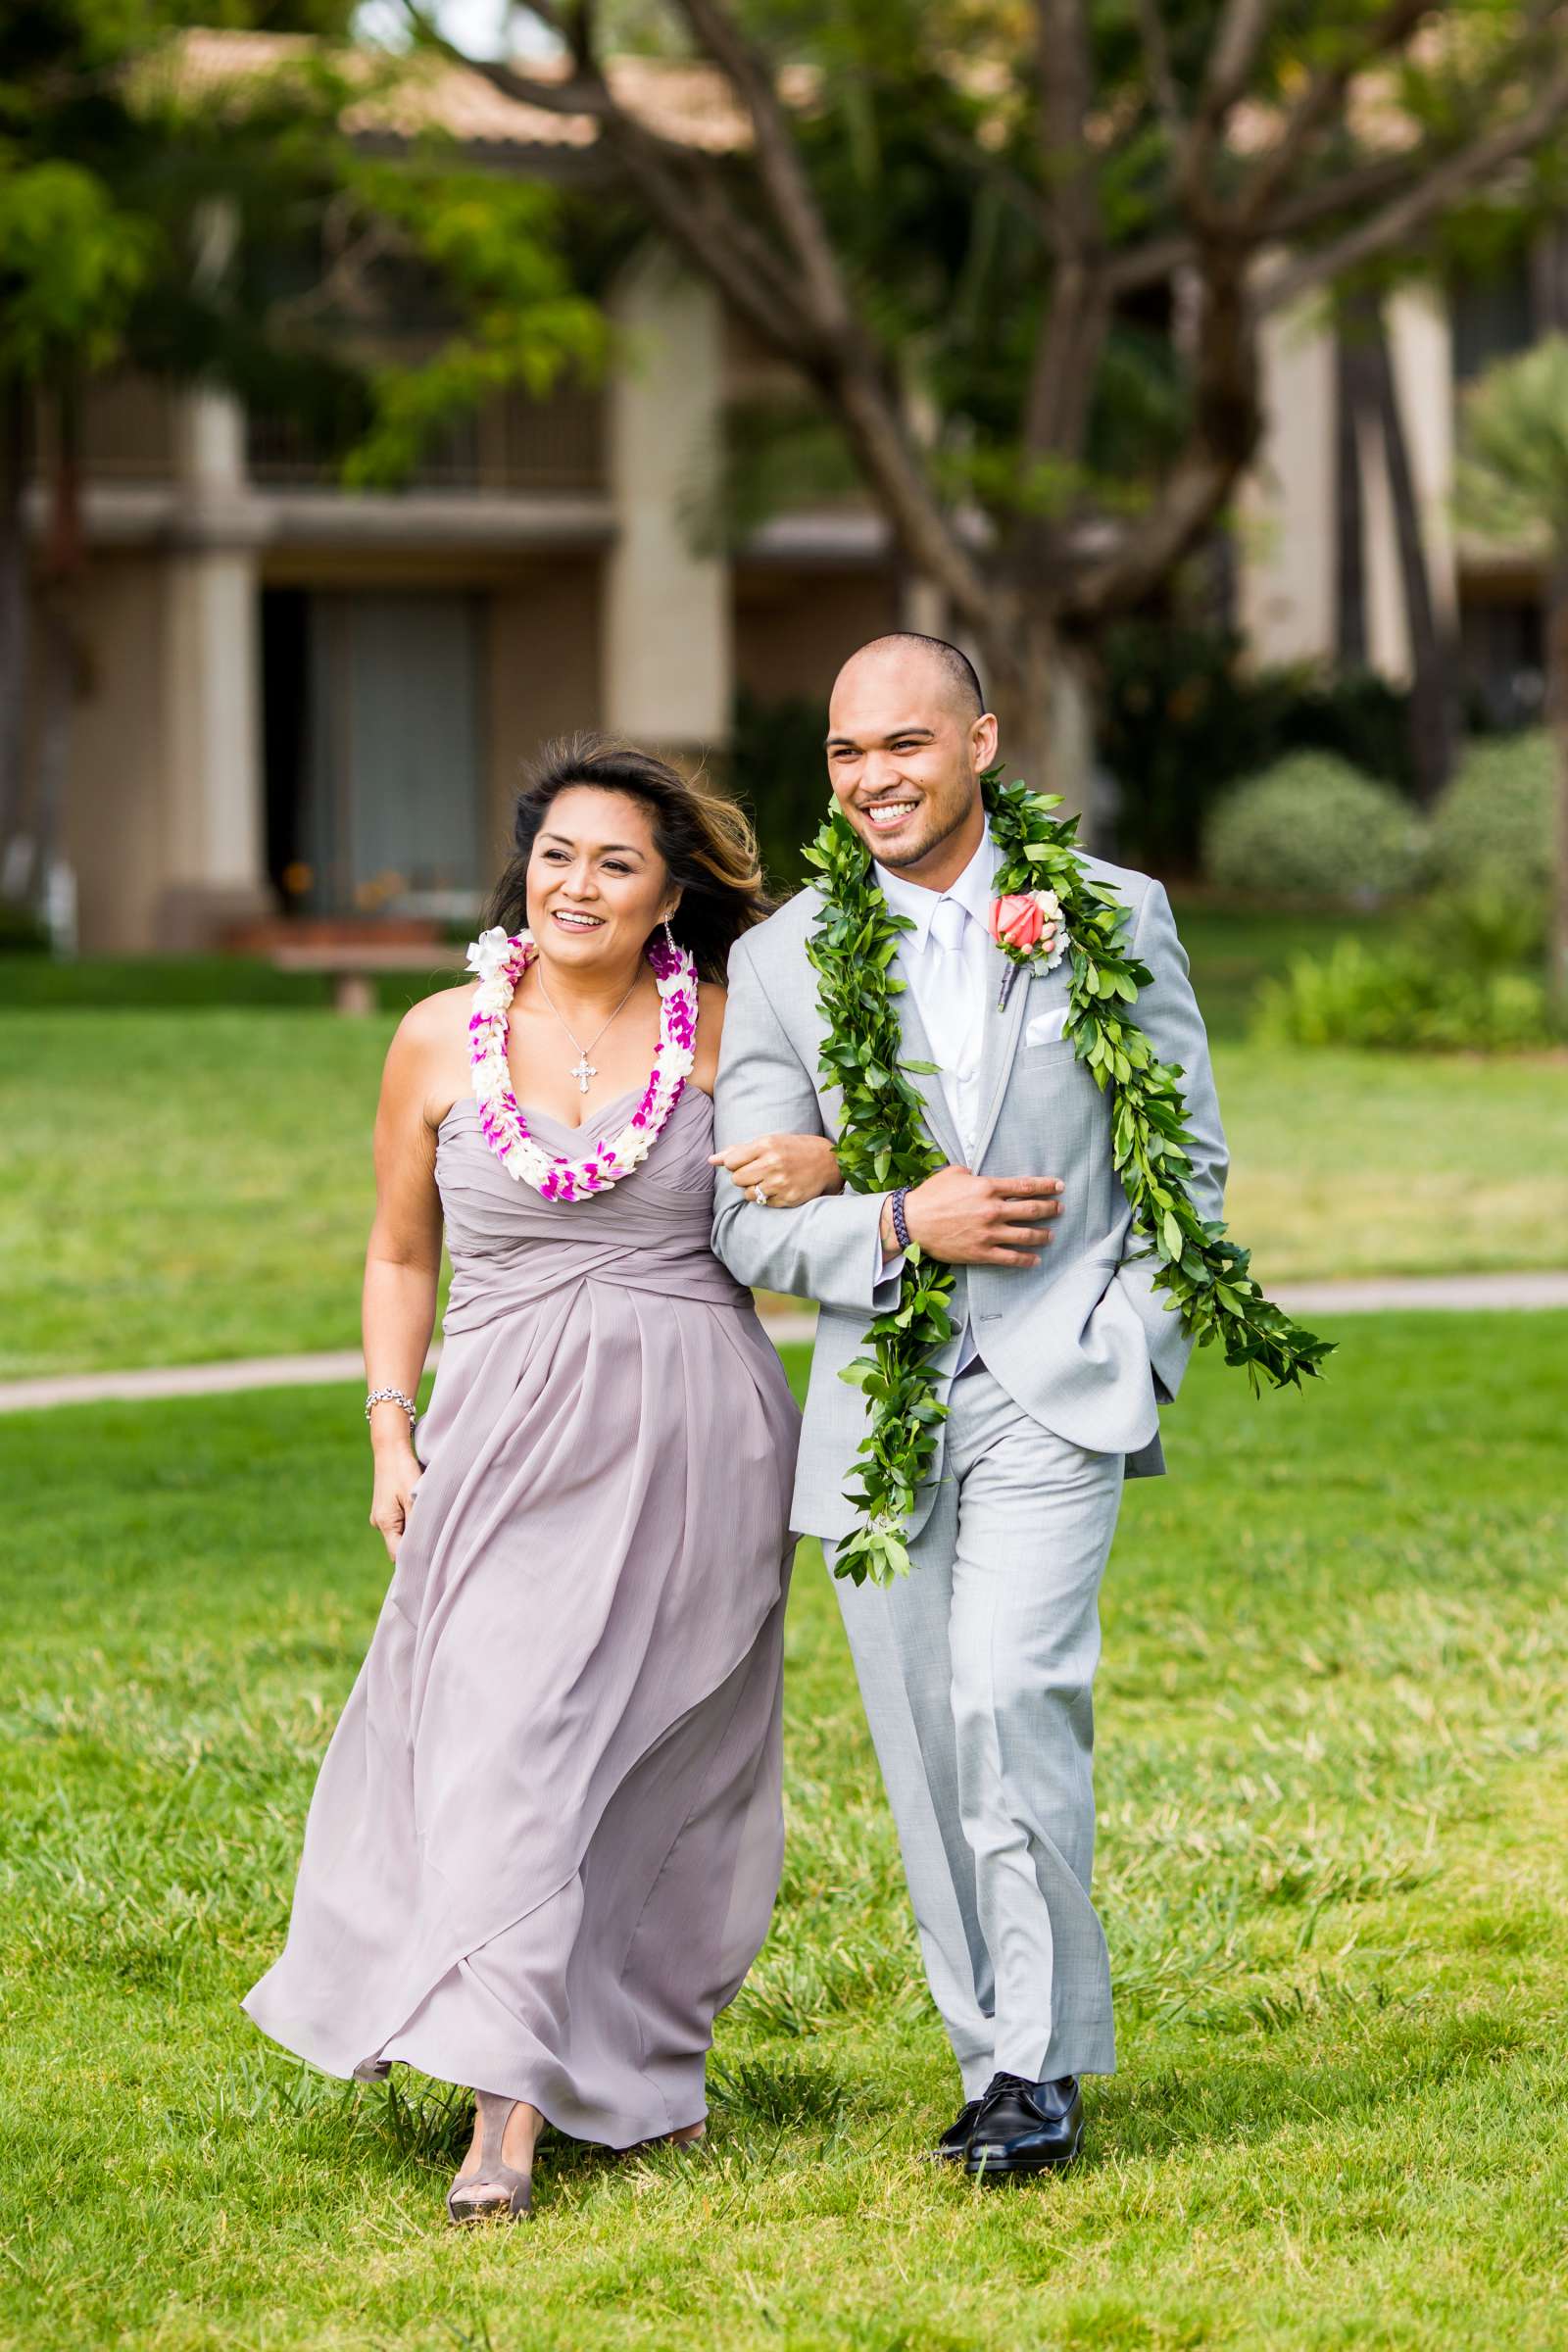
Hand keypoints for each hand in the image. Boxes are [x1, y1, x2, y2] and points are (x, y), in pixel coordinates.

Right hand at [369, 1441, 422, 1560]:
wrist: (390, 1450)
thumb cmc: (404, 1471)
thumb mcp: (414, 1499)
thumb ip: (417, 1524)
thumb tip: (423, 1548)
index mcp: (384, 1523)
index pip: (398, 1554)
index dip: (414, 1558)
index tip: (431, 1557)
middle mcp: (378, 1523)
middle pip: (398, 1545)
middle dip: (415, 1544)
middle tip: (436, 1538)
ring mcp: (379, 1516)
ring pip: (399, 1533)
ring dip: (413, 1530)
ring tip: (429, 1518)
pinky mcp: (384, 1508)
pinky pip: (398, 1522)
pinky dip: (409, 1520)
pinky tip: (419, 1510)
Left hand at [710, 1132, 844, 1206]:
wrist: (827, 1162)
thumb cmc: (792, 1149)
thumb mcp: (768, 1142)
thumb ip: (738, 1151)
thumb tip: (711, 1160)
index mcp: (766, 1145)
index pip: (731, 1162)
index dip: (736, 1164)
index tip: (747, 1162)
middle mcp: (773, 1163)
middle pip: (737, 1179)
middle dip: (744, 1177)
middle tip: (759, 1172)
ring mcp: (781, 1183)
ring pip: (748, 1194)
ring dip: (755, 1189)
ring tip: (769, 1181)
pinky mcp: (788, 1198)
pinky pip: (764, 1203)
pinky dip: (768, 1197)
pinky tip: (780, 1188)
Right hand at [902, 1166, 1063, 1266]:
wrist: (911, 1222)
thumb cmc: (930, 1196)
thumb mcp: (952, 1173)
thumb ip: (972, 1173)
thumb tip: (979, 1175)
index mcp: (987, 1188)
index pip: (1025, 1186)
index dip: (1046, 1186)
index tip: (1059, 1186)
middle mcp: (993, 1210)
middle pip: (1032, 1210)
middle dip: (1051, 1209)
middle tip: (1060, 1208)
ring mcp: (989, 1233)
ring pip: (1026, 1235)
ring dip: (1043, 1235)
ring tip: (1051, 1235)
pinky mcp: (982, 1252)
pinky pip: (1011, 1257)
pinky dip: (1026, 1259)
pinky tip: (1035, 1259)